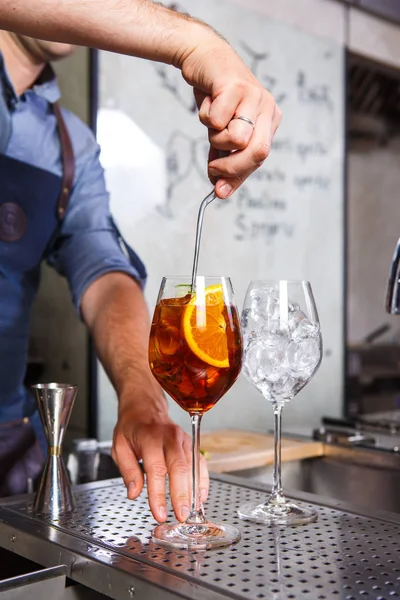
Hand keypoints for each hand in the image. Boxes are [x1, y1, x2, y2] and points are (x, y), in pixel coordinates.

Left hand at [111, 407, 209, 522]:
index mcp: (149, 437)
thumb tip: (134, 493)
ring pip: (192, 466)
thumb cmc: (132, 427)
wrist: (145, 407)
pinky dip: (202, 481)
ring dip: (193, 491)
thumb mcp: (119, 446)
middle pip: (179, 467)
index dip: (158, 494)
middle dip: (181, 494)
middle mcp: (170, 437)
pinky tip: (200, 497)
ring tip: (191, 512)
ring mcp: (183, 439)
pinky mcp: (191, 444)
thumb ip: (128, 470)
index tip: (159, 513)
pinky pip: (201, 463)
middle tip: (181, 516)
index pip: (156, 469)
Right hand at [181, 32, 281, 197]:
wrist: (204, 60)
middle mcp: (267, 107)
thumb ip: (225, 162)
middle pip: (256, 153)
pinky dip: (205, 115)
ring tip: (212, 118)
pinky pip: (216, 119)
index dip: (238, 176)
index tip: (219, 191)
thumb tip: (220, 191)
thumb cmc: (216, 100)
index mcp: (270, 121)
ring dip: (214, 136)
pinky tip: (208, 99)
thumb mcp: (223, 134)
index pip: (260, 158)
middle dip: (230, 167)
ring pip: (235, 138)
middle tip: (212, 168)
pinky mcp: (235, 85)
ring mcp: (254, 94)